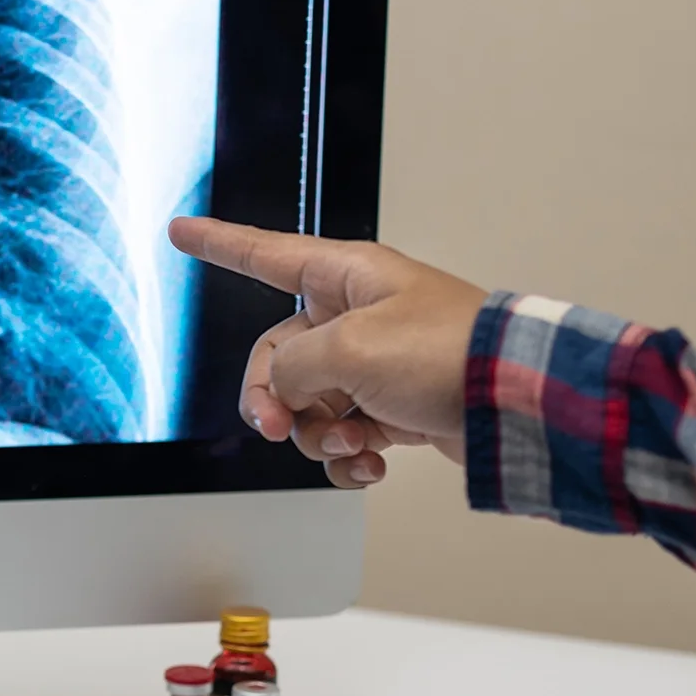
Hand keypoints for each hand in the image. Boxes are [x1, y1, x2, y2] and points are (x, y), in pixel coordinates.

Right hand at [168, 215, 486, 488]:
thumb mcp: (347, 349)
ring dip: (316, 433)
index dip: (219, 244)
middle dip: (272, 398)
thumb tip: (286, 393)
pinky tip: (368, 464)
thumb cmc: (446, 354)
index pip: (264, 254)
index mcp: (345, 277)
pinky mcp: (395, 406)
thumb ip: (291, 366)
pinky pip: (343, 432)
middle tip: (278, 426)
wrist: (515, 403)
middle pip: (276, 355)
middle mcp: (356, 315)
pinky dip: (348, 455)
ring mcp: (375, 363)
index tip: (180, 232)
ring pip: (306, 402)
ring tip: (350, 443)